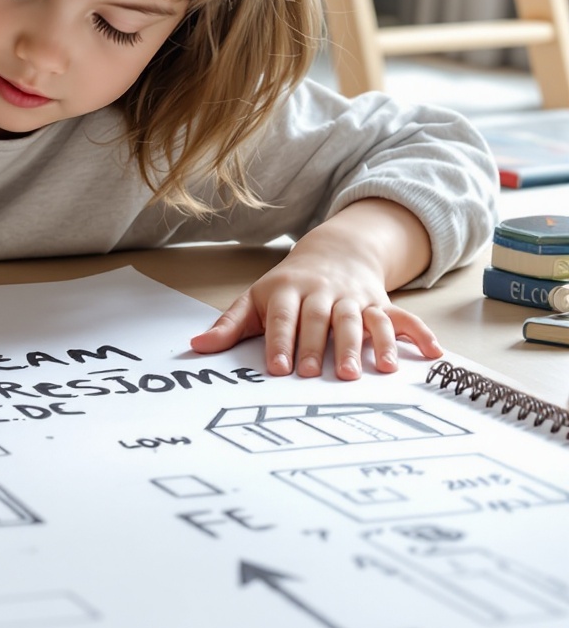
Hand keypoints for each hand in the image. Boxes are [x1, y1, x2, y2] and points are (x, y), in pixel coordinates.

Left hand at [189, 205, 440, 380]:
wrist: (334, 251)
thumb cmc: (288, 286)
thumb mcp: (255, 300)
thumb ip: (229, 326)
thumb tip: (196, 348)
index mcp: (288, 291)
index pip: (283, 317)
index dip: (281, 342)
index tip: (279, 369)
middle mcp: (323, 293)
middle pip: (322, 319)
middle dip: (320, 347)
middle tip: (317, 376)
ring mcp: (354, 297)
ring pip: (360, 319)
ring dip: (367, 343)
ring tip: (373, 371)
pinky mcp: (379, 303)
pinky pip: (400, 317)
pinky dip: (417, 333)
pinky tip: (432, 353)